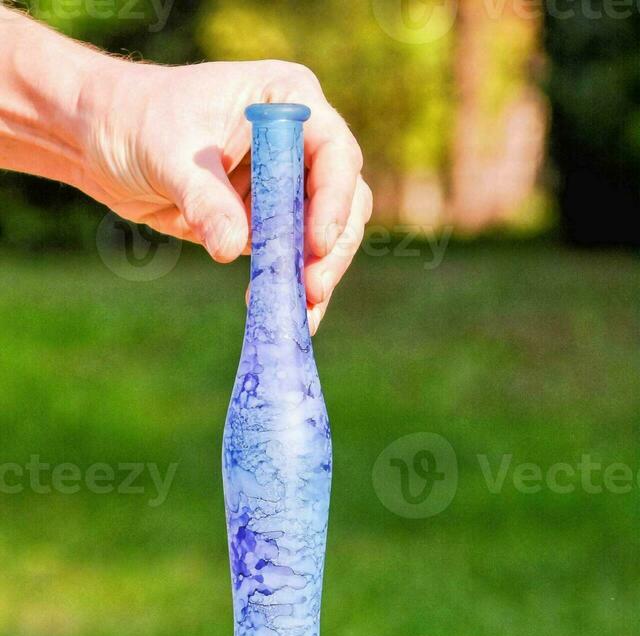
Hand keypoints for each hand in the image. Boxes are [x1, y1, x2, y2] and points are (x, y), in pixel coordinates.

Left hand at [79, 58, 371, 331]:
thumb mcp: (167, 153)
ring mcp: (287, 183)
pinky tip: (280, 313)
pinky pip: (293, 257)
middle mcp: (298, 140)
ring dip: (317, 275)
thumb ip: (204, 199)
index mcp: (285, 99)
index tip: (316, 243)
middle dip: (331, 248)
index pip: (332, 151)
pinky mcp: (268, 220)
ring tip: (300, 316)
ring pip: (327, 234)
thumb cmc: (135, 118)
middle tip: (311, 290)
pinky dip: (290, 286)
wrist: (102, 138)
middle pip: (344, 198)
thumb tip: (233, 249)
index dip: (333, 199)